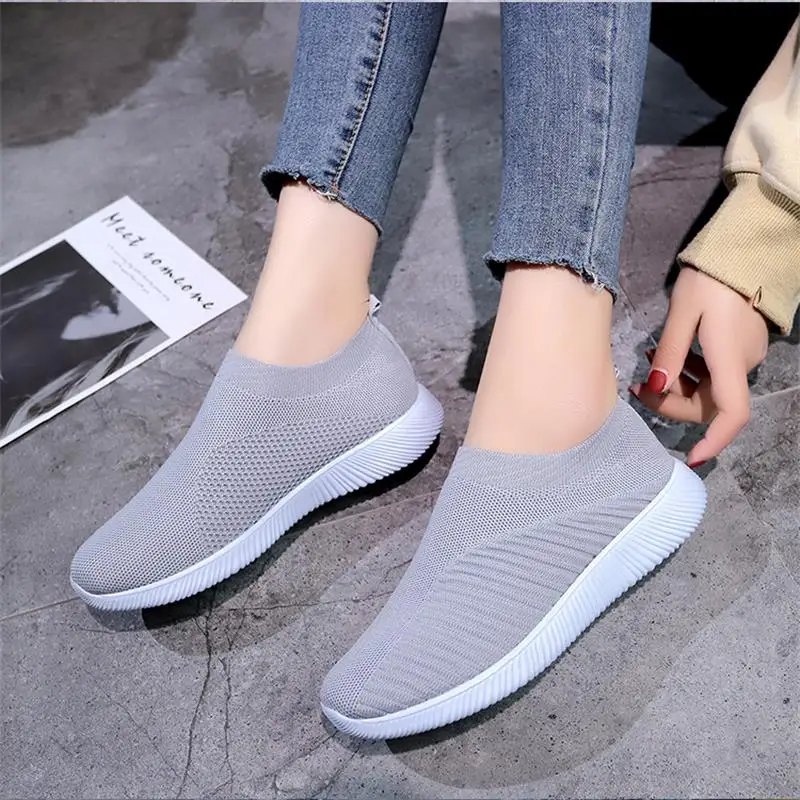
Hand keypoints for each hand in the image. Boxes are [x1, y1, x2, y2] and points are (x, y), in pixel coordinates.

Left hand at [629, 267, 767, 466]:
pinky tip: (666, 353)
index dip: (714, 441)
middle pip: (709, 404)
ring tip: (647, 359)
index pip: (731, 414)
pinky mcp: (738, 345)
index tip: (692, 457)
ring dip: (677, 384)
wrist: (743, 250)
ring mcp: (743, 355)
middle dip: (671, 402)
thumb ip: (670, 353)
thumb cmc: (711, 279)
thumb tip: (656, 388)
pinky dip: (688, 370)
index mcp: (730, 359)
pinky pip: (712, 371)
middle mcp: (742, 364)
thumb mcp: (683, 313)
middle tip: (638, 387)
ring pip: (708, 388)